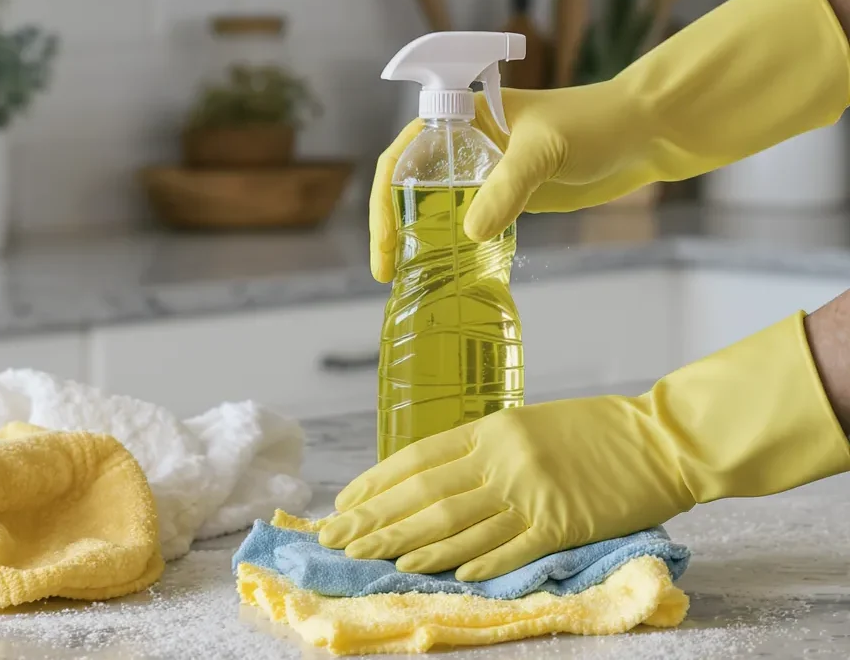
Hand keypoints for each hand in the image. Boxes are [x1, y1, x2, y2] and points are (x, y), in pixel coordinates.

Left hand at [320, 313, 849, 580]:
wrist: (663, 438)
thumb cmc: (596, 431)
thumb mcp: (529, 426)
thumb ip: (483, 450)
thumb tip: (431, 481)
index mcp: (493, 429)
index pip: (418, 459)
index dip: (376, 483)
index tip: (345, 504)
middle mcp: (503, 458)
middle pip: (425, 495)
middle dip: (376, 520)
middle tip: (338, 541)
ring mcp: (532, 491)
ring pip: (456, 524)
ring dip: (408, 545)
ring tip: (372, 560)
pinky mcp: (563, 524)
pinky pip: (508, 549)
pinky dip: (472, 562)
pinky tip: (439, 574)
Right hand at [370, 0, 849, 282]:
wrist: (643, 133)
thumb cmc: (594, 124)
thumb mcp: (544, 151)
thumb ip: (508, 188)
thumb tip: (470, 235)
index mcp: (459, 118)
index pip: (402, 157)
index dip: (383, 199)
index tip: (385, 241)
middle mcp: (465, 146)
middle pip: (409, 186)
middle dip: (391, 227)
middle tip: (387, 272)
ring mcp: (487, 173)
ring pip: (436, 208)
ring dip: (418, 241)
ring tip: (406, 277)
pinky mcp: (511, 196)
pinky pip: (470, 223)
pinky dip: (454, 247)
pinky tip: (449, 271)